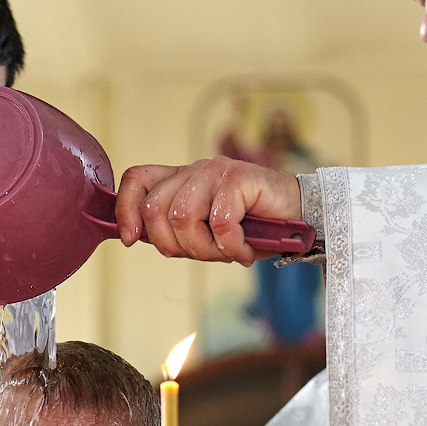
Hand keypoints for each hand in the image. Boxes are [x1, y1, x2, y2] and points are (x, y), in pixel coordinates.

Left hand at [114, 159, 302, 265]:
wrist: (300, 217)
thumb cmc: (252, 228)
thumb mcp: (205, 232)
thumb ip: (175, 230)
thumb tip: (138, 237)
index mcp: (181, 180)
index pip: (136, 180)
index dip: (126, 210)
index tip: (132, 239)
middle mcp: (195, 170)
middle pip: (155, 208)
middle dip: (175, 245)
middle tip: (206, 255)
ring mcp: (216, 171)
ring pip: (183, 217)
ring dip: (205, 248)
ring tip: (228, 253)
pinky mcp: (238, 178)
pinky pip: (219, 223)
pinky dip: (232, 247)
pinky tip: (245, 251)